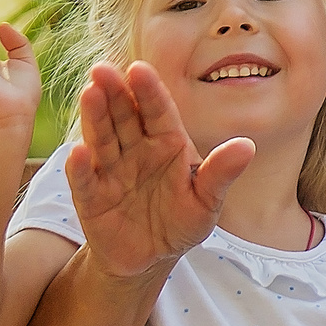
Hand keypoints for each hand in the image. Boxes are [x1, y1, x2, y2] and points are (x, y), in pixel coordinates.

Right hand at [64, 61, 253, 278]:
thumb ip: (221, 173)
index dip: (149, 91)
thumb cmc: (182, 220)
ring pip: (102, 139)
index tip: (140, 69)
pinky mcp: (91, 197)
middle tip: (102, 69)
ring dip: (95, 117)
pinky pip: (86, 180)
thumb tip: (247, 146)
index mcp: (167, 143)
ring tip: (89, 93)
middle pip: (124, 116)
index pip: (158, 112)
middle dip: (114, 93)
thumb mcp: (207, 200)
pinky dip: (82, 167)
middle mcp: (136, 150)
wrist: (152, 257)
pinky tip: (79, 152)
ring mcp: (111, 170)